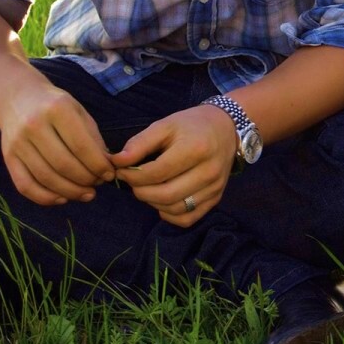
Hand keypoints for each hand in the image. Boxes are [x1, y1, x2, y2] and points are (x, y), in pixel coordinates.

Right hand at [0, 82, 113, 205]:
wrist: (18, 98)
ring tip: (85, 194)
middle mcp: (34, 125)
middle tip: (97, 185)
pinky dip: (45, 198)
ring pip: (46, 177)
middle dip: (86, 180)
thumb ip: (93, 138)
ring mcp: (18, 143)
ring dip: (70, 192)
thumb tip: (107, 166)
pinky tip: (62, 199)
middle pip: (63, 164)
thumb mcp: (79, 112)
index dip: (98, 165)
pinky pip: (25, 185)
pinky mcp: (7, 157)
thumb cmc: (55, 106)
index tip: (109, 174)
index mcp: (57, 110)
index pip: (81, 146)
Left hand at [110, 104, 237, 226]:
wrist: (226, 128)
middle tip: (133, 182)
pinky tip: (163, 200)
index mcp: (196, 149)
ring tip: (148, 188)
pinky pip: (187, 219)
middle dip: (140, 191)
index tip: (122, 170)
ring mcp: (215, 187)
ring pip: (175, 209)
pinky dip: (170, 214)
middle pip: (165, 195)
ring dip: (153, 203)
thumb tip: (117, 162)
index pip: (156, 173)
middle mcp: (209, 171)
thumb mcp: (165, 125)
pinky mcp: (216, 198)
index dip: (133, 175)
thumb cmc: (192, 125)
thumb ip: (139, 143)